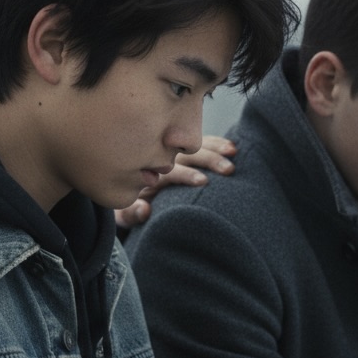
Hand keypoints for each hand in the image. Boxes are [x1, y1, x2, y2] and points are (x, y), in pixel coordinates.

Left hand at [115, 135, 236, 227]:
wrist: (126, 188)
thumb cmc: (128, 206)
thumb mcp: (124, 214)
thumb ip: (131, 214)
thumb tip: (144, 210)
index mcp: (150, 174)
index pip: (171, 172)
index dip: (186, 175)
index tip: (202, 181)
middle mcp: (163, 159)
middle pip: (187, 156)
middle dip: (207, 160)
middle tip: (227, 169)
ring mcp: (175, 153)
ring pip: (197, 146)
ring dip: (216, 149)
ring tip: (233, 154)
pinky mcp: (185, 151)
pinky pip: (203, 143)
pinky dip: (217, 143)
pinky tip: (233, 148)